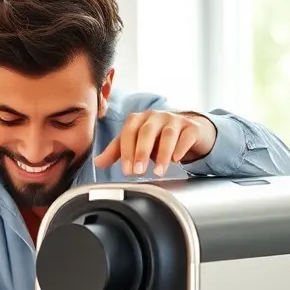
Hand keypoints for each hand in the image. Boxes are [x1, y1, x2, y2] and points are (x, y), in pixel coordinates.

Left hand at [94, 110, 215, 176]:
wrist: (187, 131)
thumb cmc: (157, 138)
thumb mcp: (136, 143)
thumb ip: (118, 151)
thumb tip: (98, 163)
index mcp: (139, 119)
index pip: (129, 132)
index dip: (126, 151)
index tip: (127, 170)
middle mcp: (156, 116)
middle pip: (147, 131)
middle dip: (141, 152)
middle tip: (138, 172)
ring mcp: (175, 120)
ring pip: (168, 134)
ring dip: (162, 154)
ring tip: (158, 172)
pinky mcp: (192, 127)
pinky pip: (187, 135)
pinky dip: (181, 147)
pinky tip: (177, 159)